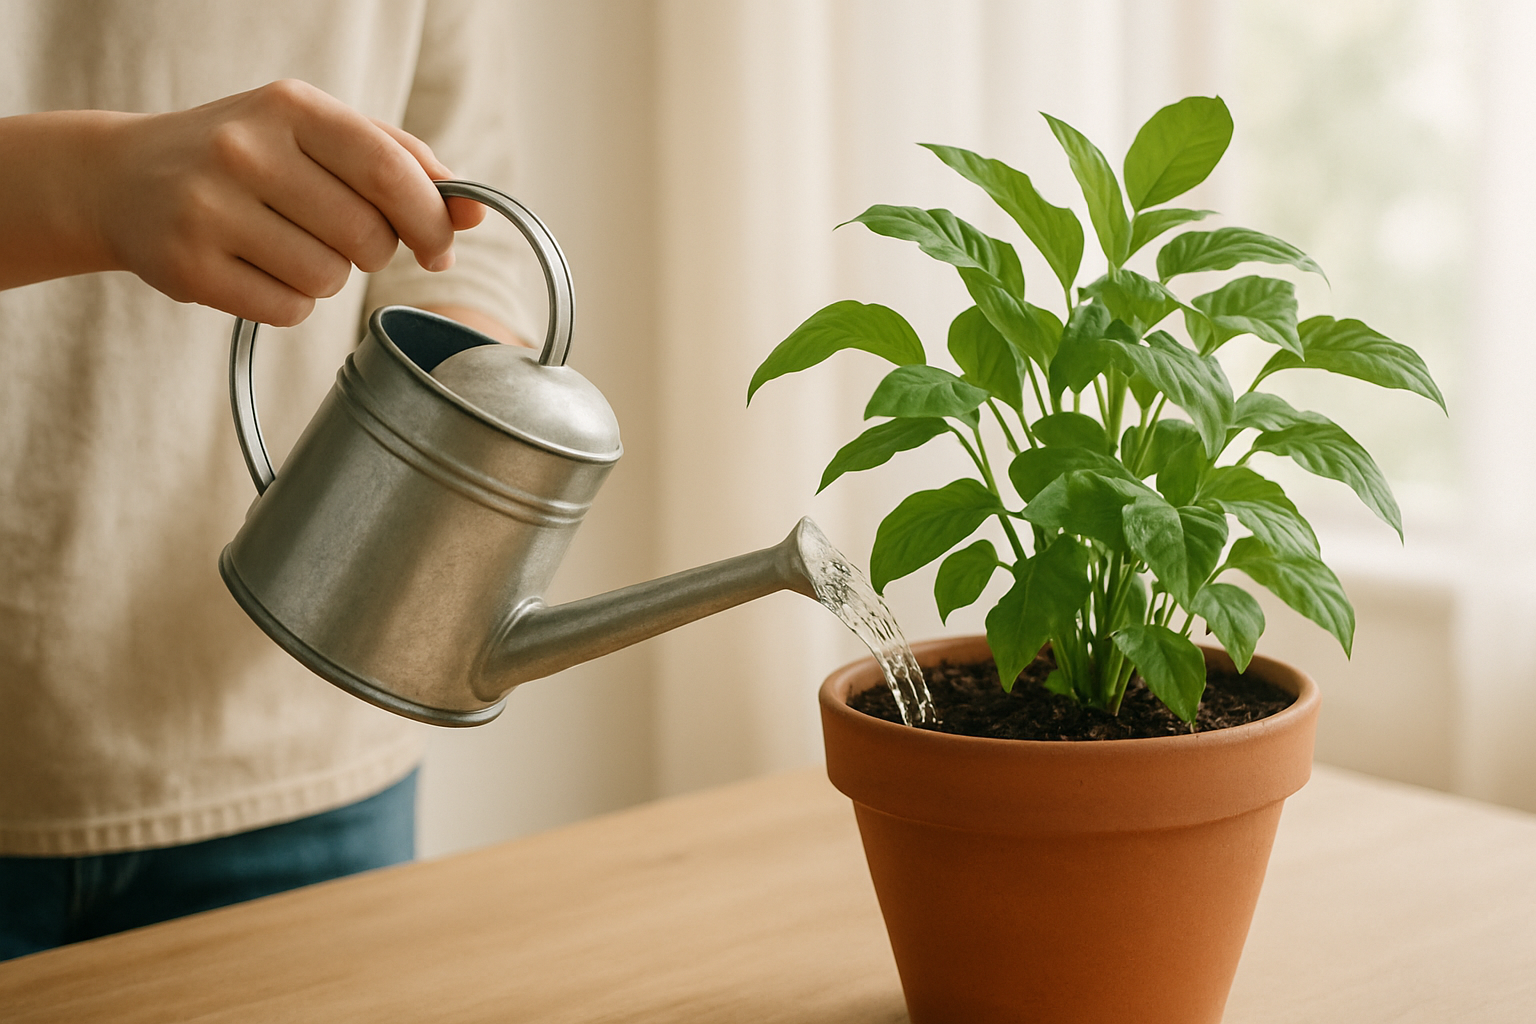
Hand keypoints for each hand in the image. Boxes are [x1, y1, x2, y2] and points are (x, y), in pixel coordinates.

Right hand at [0, 80, 484, 324]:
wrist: (123, 179)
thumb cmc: (246, 157)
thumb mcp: (317, 134)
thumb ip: (401, 163)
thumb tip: (474, 211)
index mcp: (290, 108)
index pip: (389, 171)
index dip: (431, 218)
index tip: (441, 244)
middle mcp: (244, 151)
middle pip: (366, 237)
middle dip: (373, 249)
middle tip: (341, 236)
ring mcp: (210, 210)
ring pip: (328, 280)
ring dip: (326, 277)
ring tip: (286, 245)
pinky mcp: (189, 268)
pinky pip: (289, 311)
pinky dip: (290, 303)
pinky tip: (257, 270)